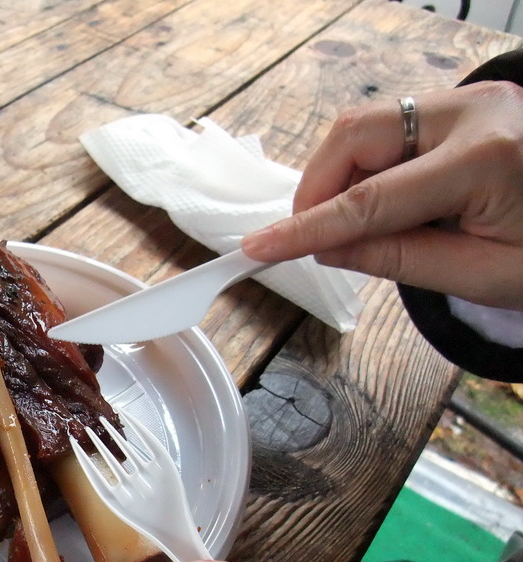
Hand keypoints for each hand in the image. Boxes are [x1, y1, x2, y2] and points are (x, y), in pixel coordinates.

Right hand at [240, 81, 522, 309]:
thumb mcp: (480, 275)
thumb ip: (396, 259)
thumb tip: (325, 249)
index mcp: (488, 162)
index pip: (371, 199)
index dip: (306, 227)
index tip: (257, 249)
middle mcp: (477, 113)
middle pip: (357, 135)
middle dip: (317, 188)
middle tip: (307, 239)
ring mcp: (471, 100)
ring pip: (365, 126)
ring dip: (337, 176)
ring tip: (346, 226)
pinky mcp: (463, 105)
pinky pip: (388, 128)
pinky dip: (364, 167)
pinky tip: (374, 204)